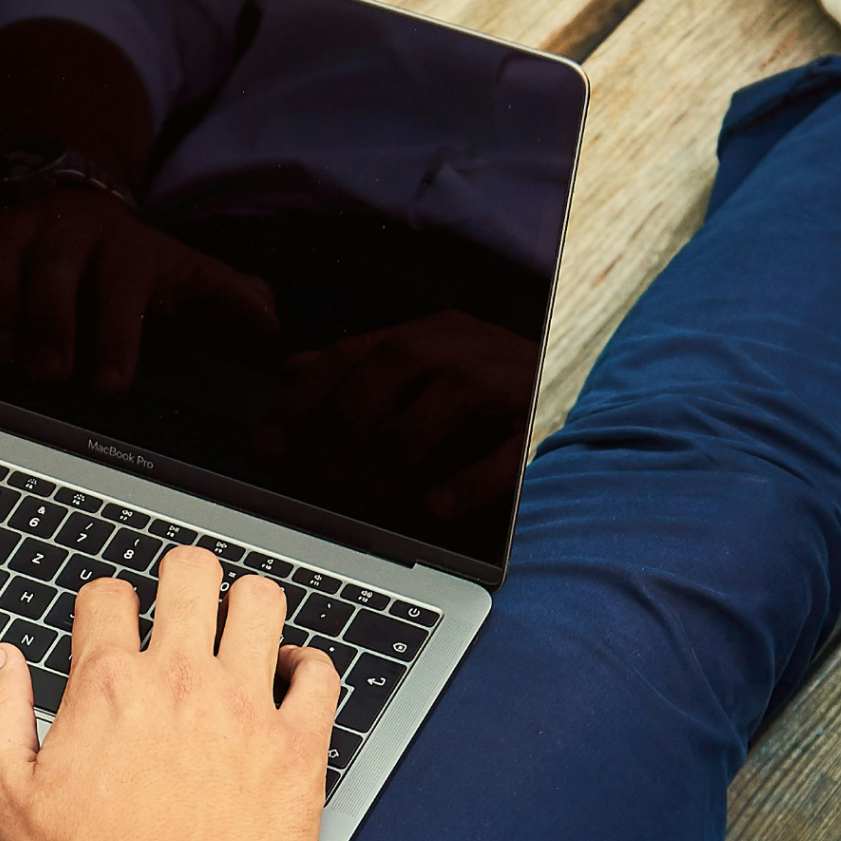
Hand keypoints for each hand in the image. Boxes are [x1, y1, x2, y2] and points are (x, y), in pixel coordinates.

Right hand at [0, 190, 275, 394]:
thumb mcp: (182, 274)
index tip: (109, 388)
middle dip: (51, 327)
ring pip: (2, 264)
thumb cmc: (130, 264)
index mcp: (124, 244)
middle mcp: (67, 229)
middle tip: (50, 378)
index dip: (116, 336)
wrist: (70, 201)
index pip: (121, 285)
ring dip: (1, 317)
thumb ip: (222, 298)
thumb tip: (268, 318)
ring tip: (5, 362)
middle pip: (55, 272)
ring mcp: (16, 230)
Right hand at [0, 547, 336, 840]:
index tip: (114, 623)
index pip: (108, 597)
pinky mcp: (299, 747)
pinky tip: (293, 678)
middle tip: (184, 600)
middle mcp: (181, 682)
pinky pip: (321, 674)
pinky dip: (309, 666)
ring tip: (242, 626)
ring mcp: (247, 709)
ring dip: (249, 605)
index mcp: (110, 688)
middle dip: (183, 577)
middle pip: (191, 575)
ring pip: (261, 604)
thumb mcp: (8, 802)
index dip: (106, 603)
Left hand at [258, 307, 534, 528]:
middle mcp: (459, 345)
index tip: (269, 444)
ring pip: (436, 410)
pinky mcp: (535, 420)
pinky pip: (502, 454)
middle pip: (386, 374)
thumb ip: (357, 368)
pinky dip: (465, 483)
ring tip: (366, 496)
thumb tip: (290, 371)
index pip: (350, 355)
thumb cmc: (481, 383)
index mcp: (423, 333)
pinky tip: (434, 507)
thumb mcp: (417, 365)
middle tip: (316, 478)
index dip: (303, 401)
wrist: (570, 373)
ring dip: (390, 458)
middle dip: (339, 429)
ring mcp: (501, 379)